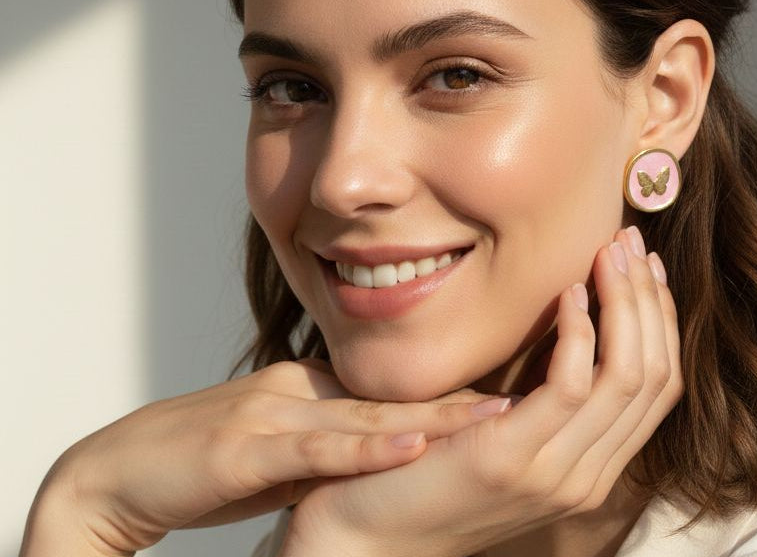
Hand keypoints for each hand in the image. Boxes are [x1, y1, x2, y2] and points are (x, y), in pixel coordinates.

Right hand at [31, 359, 509, 554]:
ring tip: (504, 414)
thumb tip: (391, 445)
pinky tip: (412, 443)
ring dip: (437, 416)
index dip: (460, 397)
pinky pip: (315, 446)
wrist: (121, 468)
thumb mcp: (283, 448)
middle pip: (397, 396)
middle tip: (533, 389)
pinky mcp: (246, 445)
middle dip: (469, 399)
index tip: (521, 398)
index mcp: (315, 392)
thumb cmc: (205, 464)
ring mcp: (276, 412)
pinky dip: (366, 447)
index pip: (398, 395)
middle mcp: (304, 390)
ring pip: (367, 414)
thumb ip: (333, 440)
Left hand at [281, 227, 682, 556]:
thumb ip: (544, 393)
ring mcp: (555, 474)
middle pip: (652, 376)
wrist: (368, 533)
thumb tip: (573, 318)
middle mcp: (587, 476)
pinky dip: (578, 331)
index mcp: (591, 466)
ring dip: (623, 303)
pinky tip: (567, 291)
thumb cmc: (430, 467)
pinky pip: (571, 385)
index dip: (658, 318)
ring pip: (625, 376)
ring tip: (609, 252)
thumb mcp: (504, 428)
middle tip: (632, 243)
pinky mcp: (512, 458)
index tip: (644, 263)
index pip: (657, 385)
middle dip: (648, 299)